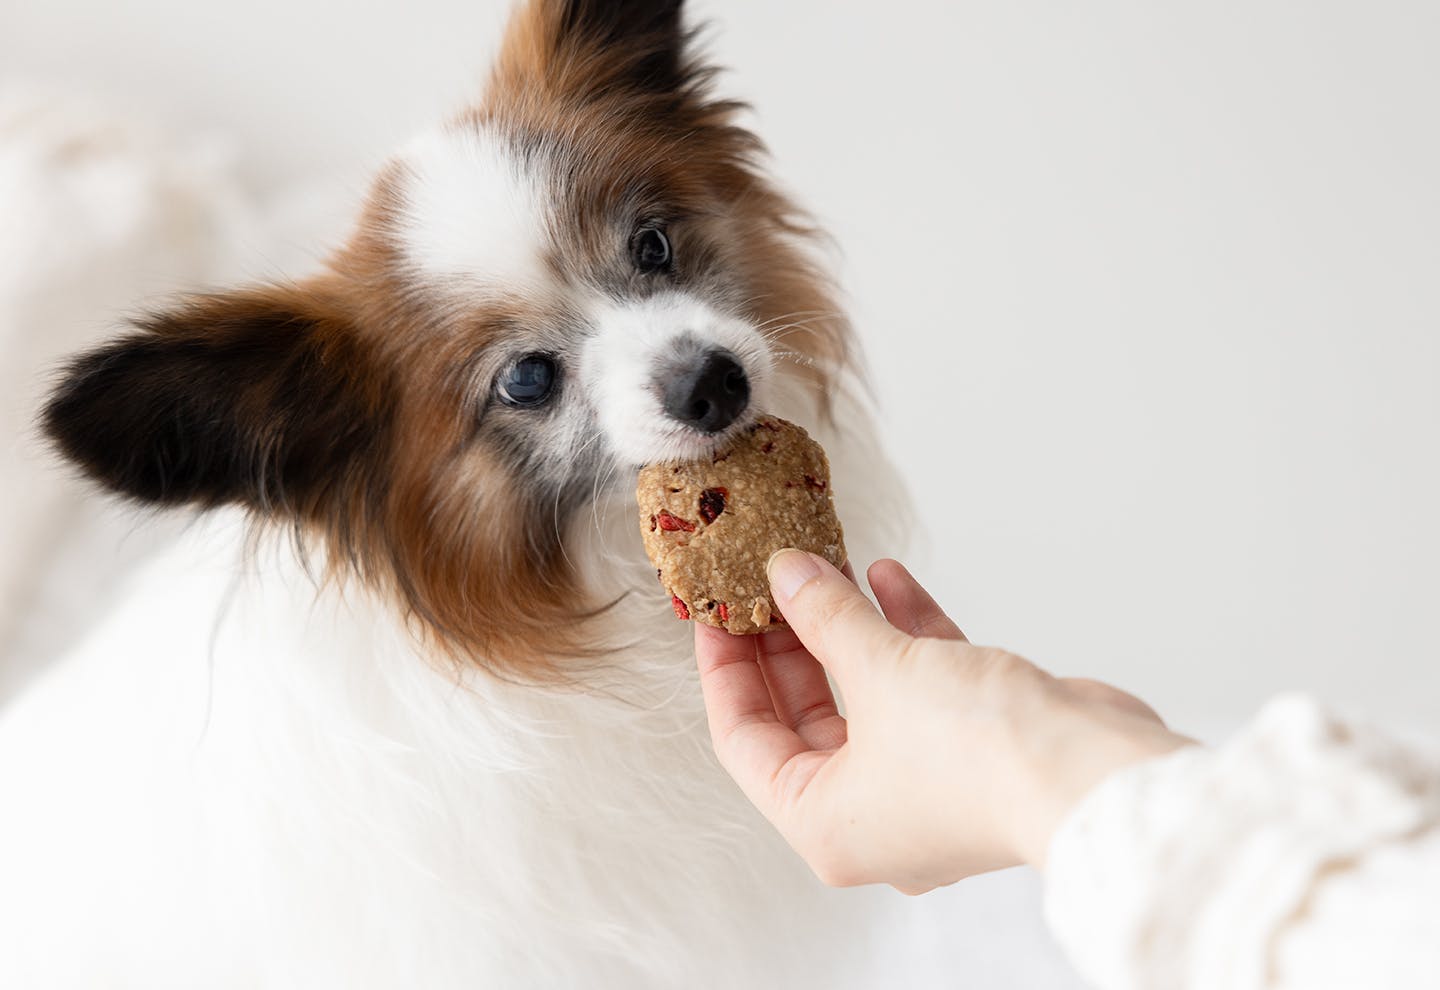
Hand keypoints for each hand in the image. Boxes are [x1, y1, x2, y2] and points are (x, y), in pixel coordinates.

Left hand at [694, 551, 1190, 893]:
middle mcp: (870, 814)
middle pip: (804, 715)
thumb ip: (825, 617)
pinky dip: (904, 633)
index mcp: (824, 823)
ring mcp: (924, 783)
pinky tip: (890, 578)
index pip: (744, 741)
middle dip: (787, 640)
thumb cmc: (983, 759)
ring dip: (846, 627)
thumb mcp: (880, 670)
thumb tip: (785, 573)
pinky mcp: (973, 750)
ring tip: (823, 565)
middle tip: (764, 583)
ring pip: (865, 695)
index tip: (715, 613)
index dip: (725, 669)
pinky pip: (920, 685)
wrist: (1096, 773)